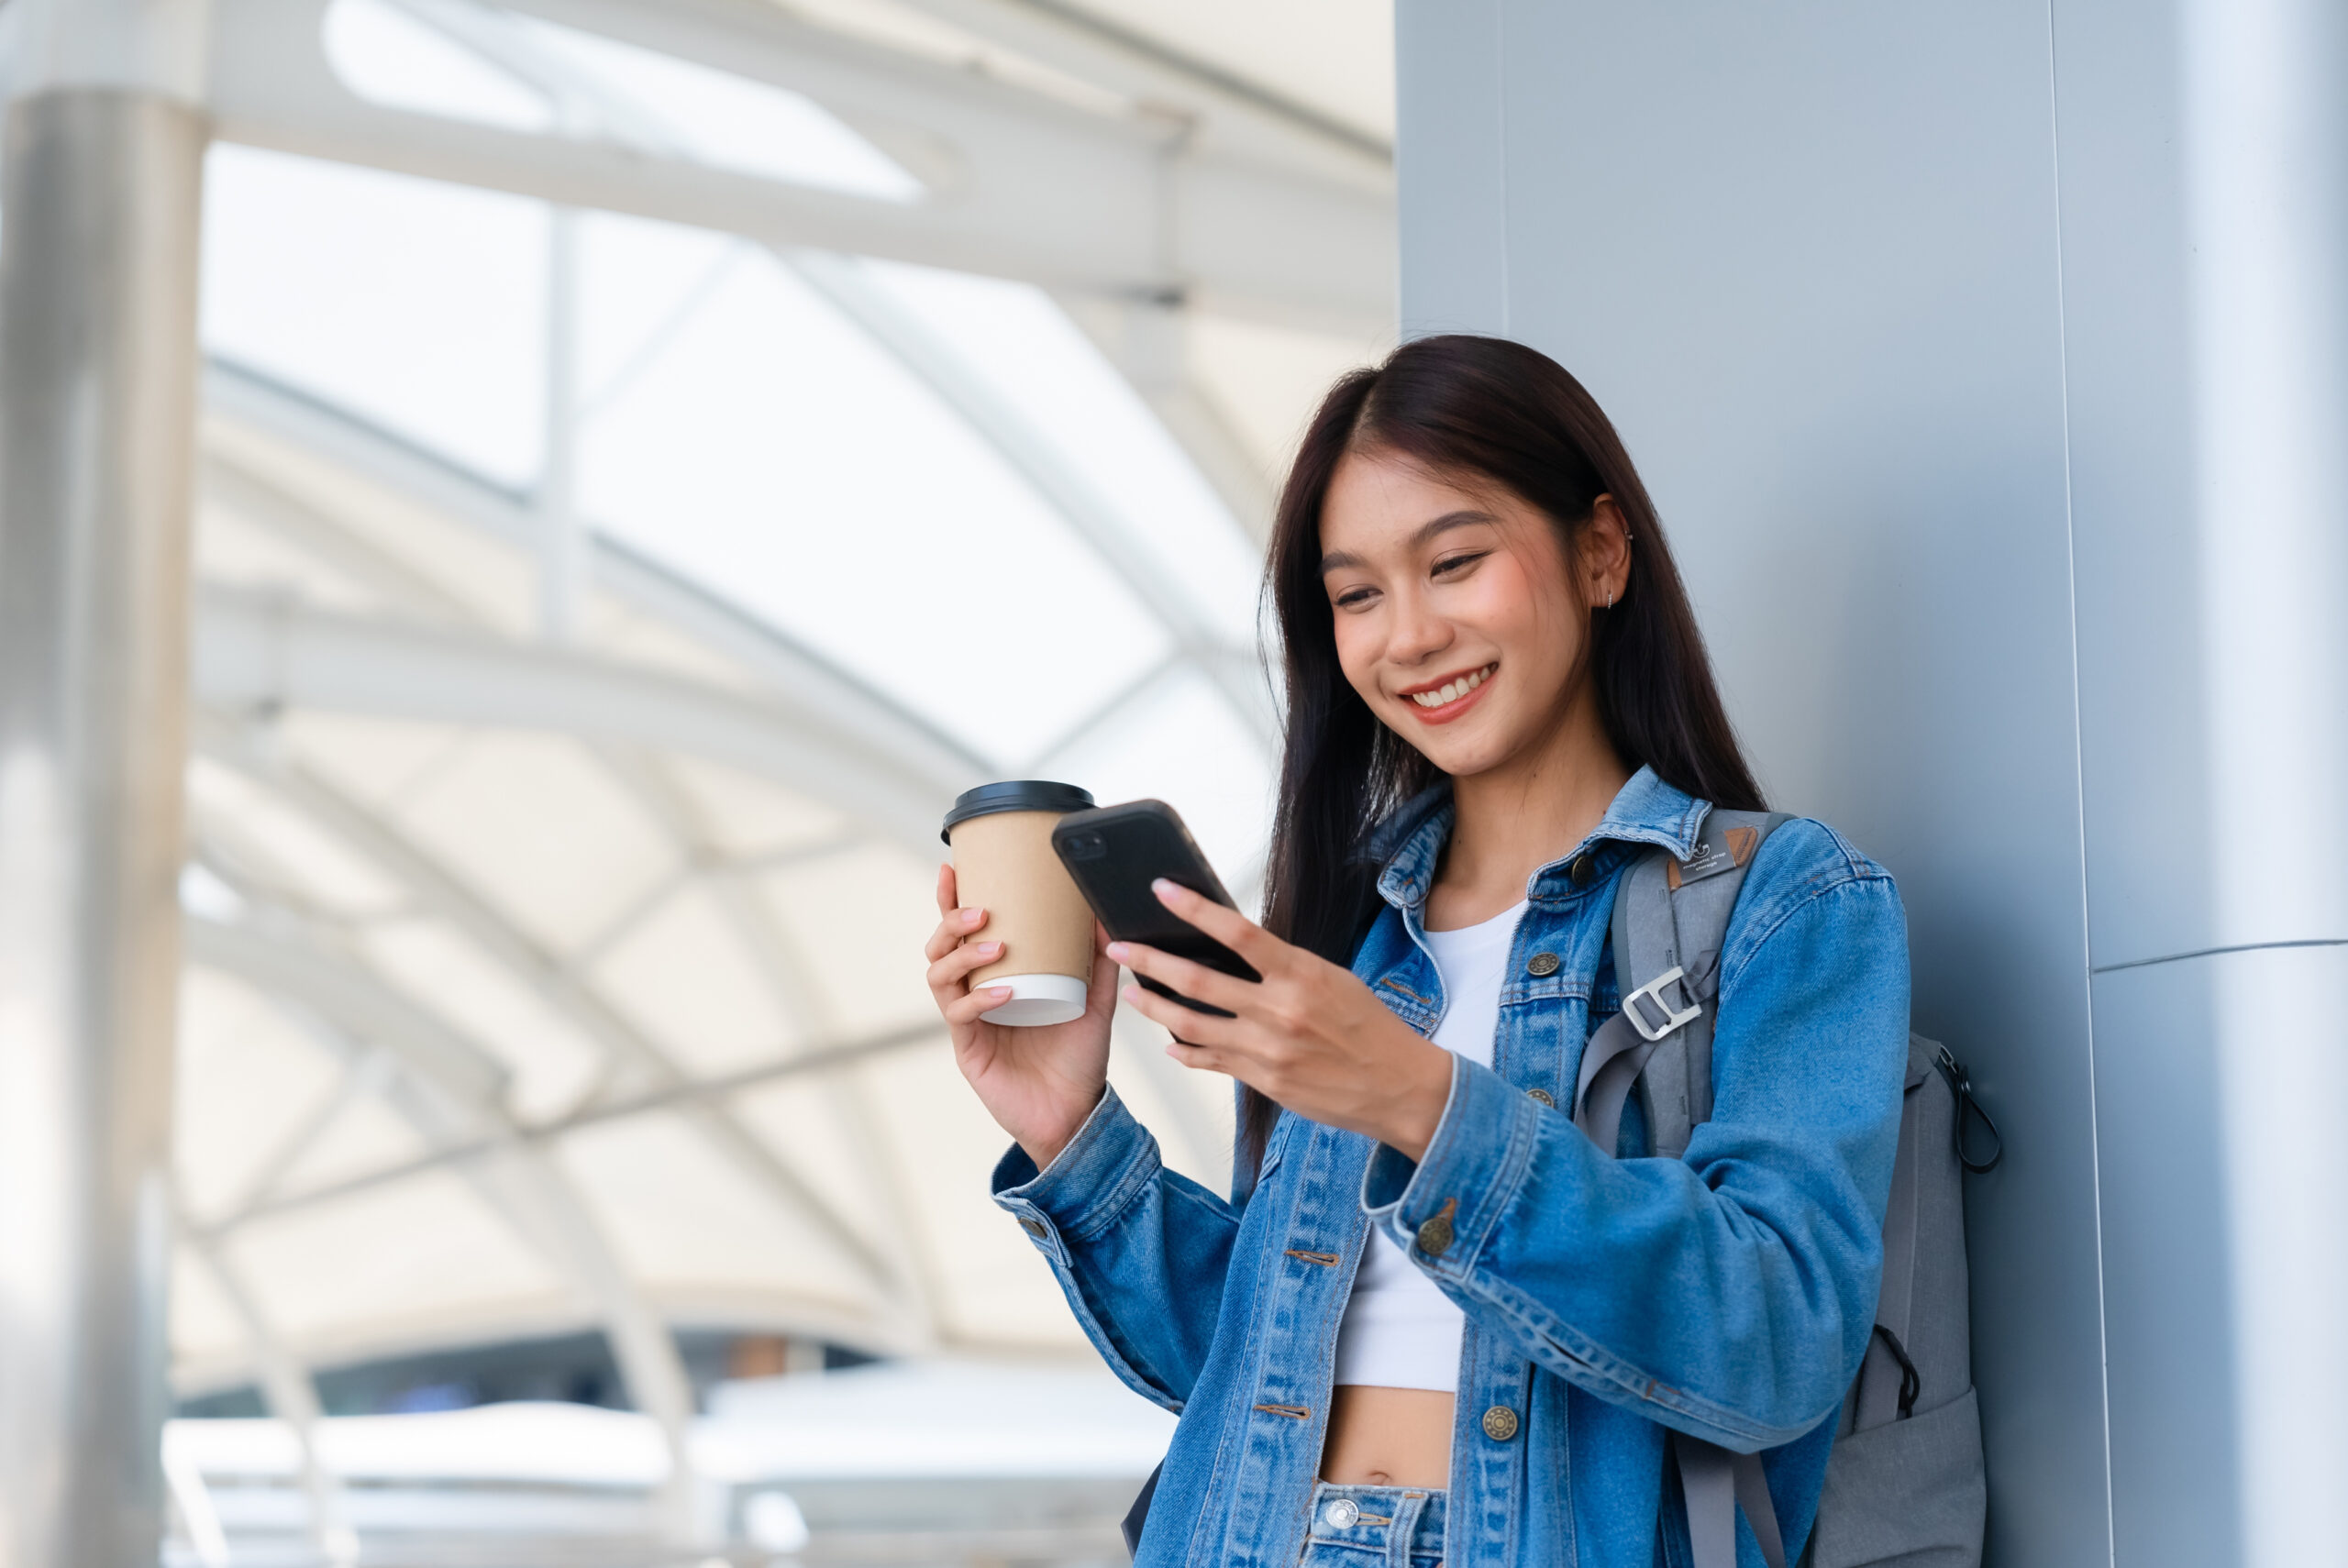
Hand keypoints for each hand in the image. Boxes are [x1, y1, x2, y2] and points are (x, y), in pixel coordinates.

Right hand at [924, 864, 1117, 1169]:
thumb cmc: (1079, 1057)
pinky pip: (961, 1016)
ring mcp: (968, 1022)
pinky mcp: (969, 1050)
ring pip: (940, 977)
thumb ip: (1100, 960)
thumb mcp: (1097, 1001)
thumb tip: (1103, 912)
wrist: (1076, 1113)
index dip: (951, 901)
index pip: (964, 932)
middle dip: (950, 923)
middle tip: (979, 909)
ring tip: (994, 946)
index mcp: (995, 977)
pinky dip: (979, 999)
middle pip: (940, 948)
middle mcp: (975, 995)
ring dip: (963, 956)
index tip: (952, 868)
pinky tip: (1004, 992)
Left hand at [1108, 880, 1455, 1160]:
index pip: (1236, 931)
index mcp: (1300, 973)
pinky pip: (1210, 1061)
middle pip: (1197, 980)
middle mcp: (1279, 1010)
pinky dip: (1184, 1051)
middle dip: (1150, 961)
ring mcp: (1267, 1049)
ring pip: (1191, 1024)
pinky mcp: (1262, 1081)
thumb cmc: (1370, 1027)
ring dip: (1154, 1007)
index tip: (1161, 890)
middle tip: (1119, 947)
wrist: (1397, 1086)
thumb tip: (1236, 950)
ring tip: (1132, 994)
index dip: (1193, 909)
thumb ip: (1284, 968)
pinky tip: (1169, 1043)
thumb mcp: (1333, 979)